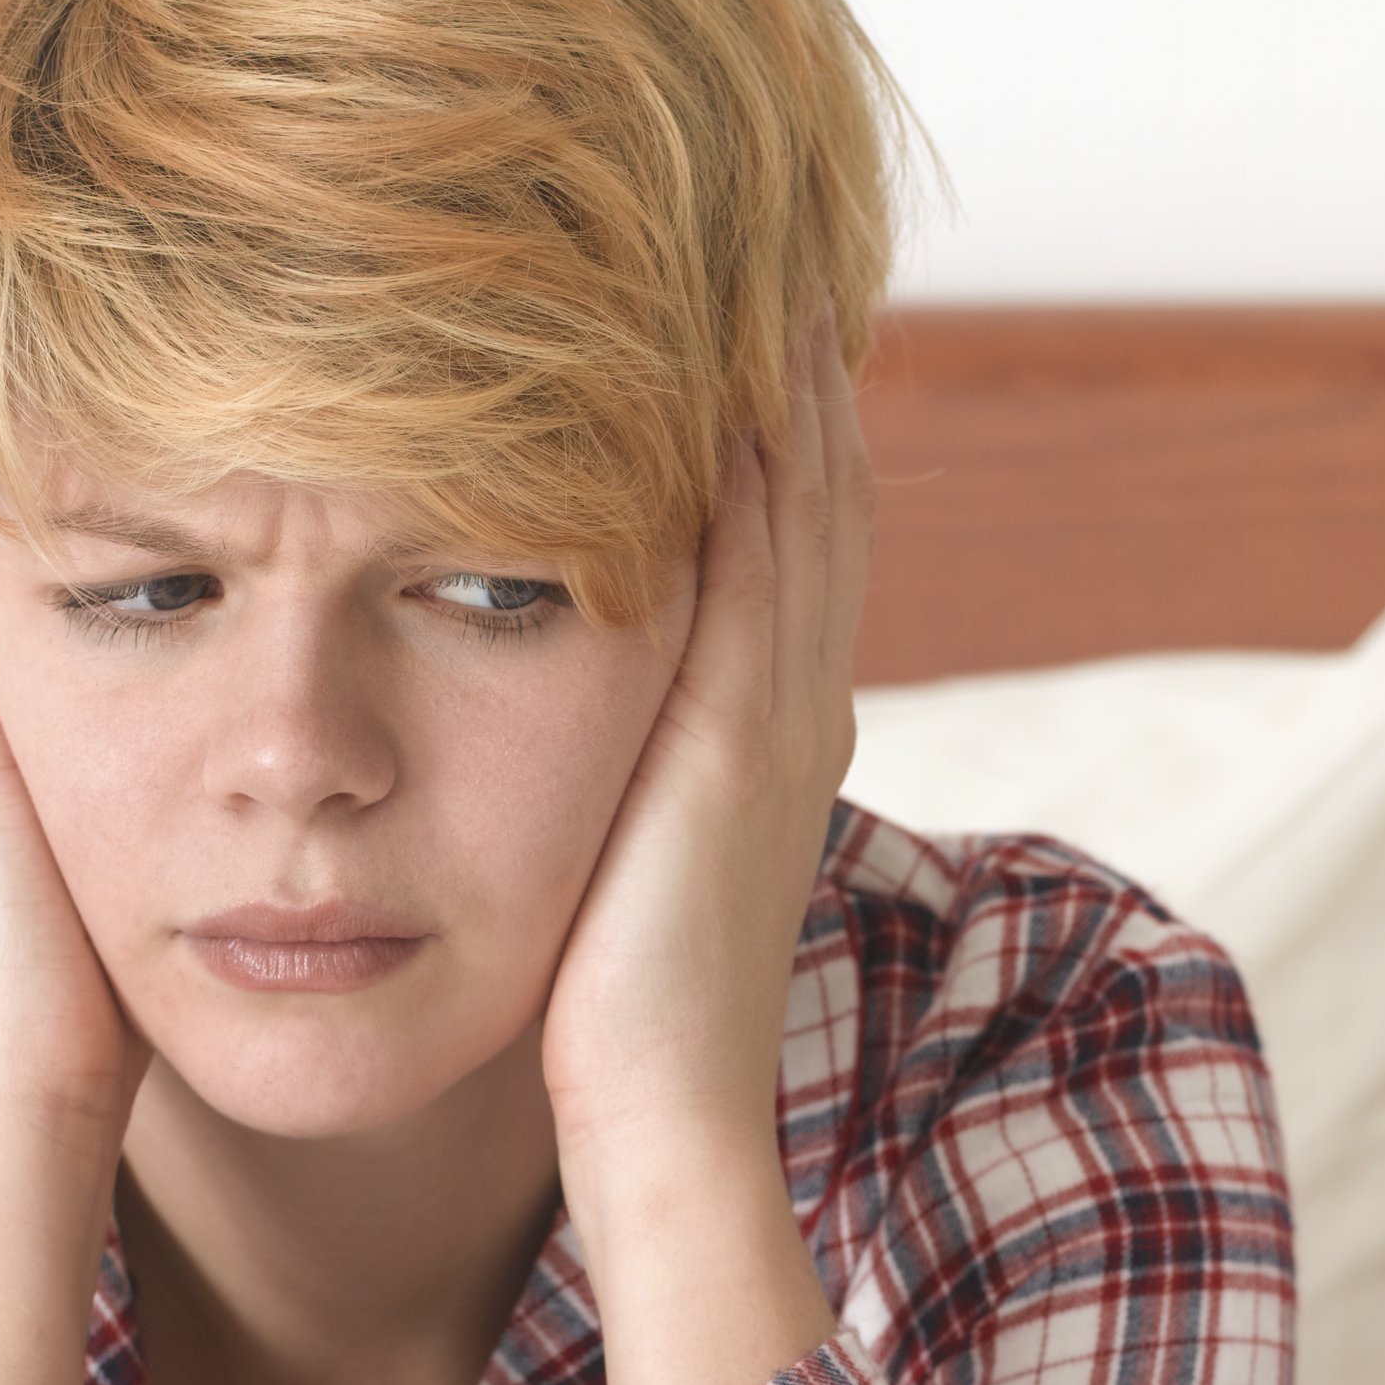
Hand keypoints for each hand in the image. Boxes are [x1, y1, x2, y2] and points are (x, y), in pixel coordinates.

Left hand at [541, 326, 868, 1384]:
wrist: (659, 1134)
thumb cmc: (612, 1038)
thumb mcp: (621, 881)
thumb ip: (614, 802)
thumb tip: (566, 754)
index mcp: (765, 745)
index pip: (787, 557)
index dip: (785, 444)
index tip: (750, 334)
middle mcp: (793, 712)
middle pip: (819, 500)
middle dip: (801, 378)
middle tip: (773, 249)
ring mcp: (780, 717)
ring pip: (805, 503)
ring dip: (788, 380)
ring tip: (759, 258)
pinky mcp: (741, 731)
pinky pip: (761, 550)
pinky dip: (759, 448)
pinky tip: (732, 358)